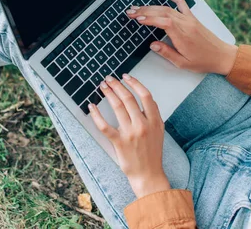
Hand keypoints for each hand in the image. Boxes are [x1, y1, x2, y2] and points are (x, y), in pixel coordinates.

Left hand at [89, 74, 169, 197]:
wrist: (148, 174)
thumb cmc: (152, 152)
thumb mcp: (159, 131)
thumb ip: (154, 114)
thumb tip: (146, 97)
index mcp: (155, 121)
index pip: (145, 95)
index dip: (135, 83)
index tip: (126, 77)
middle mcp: (143, 125)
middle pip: (128, 98)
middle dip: (117, 85)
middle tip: (109, 79)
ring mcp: (130, 133)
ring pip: (117, 107)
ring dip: (108, 94)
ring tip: (103, 87)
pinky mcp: (119, 142)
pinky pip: (104, 125)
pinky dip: (96, 114)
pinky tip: (91, 106)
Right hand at [126, 0, 237, 74]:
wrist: (222, 56)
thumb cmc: (203, 61)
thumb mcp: (183, 63)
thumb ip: (167, 53)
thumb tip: (153, 45)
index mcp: (183, 36)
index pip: (163, 22)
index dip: (150, 19)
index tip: (137, 19)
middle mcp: (186, 24)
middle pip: (162, 12)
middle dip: (144, 11)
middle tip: (130, 12)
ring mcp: (189, 19)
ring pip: (167, 8)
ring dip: (151, 6)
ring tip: (137, 7)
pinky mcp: (191, 17)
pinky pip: (180, 2)